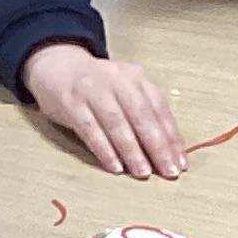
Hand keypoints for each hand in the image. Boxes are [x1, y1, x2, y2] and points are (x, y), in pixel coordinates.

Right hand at [21, 42, 182, 178]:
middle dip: (157, 146)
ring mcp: (93, 91)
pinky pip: (91, 130)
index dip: (171, 137)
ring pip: (117, 123)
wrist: (57, 65)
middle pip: (141, 116)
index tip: (181, 162)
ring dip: (132, 150)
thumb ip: (144, 112)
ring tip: (144, 173)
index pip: (159, 108)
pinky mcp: (72, 104)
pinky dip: (104, 150)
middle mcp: (117, 81)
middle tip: (168, 172)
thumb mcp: (125, 90)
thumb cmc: (96, 86)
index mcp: (135, 78)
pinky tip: (115, 167)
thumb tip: (166, 149)